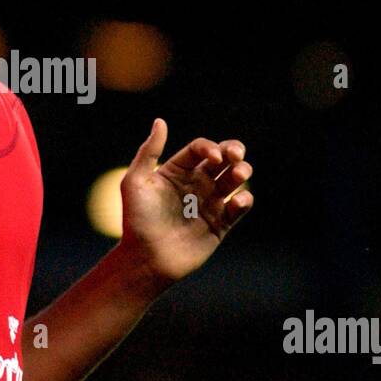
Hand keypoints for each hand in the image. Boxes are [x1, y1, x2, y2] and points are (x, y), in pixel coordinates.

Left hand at [118, 118, 252, 287]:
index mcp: (177, 171)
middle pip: (223, 160)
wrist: (145, 259)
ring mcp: (209, 203)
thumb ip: (149, 151)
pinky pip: (238, 207)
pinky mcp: (220, 224)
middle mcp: (195, 184)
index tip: (211, 156)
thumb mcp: (135, 182)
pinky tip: (237, 200)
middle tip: (235, 155)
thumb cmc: (136, 220)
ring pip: (234, 180)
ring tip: (239, 174)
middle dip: (233, 151)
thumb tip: (160, 121)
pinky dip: (244, 200)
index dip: (209, 147)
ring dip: (242, 172)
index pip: (200, 149)